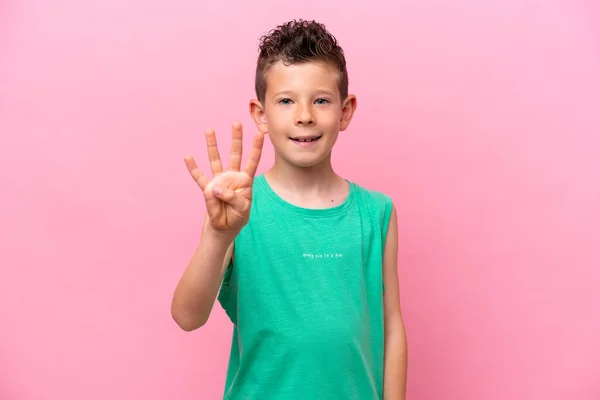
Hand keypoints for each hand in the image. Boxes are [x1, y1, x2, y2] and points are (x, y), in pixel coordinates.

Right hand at [184, 122, 264, 238]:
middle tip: (236, 123)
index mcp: (245, 181)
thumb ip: (232, 198)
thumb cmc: (237, 216)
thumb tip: (216, 188)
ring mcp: (219, 181)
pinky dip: (193, 168)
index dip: (256, 148)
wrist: (225, 228)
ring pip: (216, 160)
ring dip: (212, 146)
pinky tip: (188, 157)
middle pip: (235, 154)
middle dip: (236, 139)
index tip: (261, 133)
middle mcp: (232, 177)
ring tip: (210, 130)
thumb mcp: (242, 210)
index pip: (252, 162)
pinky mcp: (208, 189)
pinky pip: (199, 178)